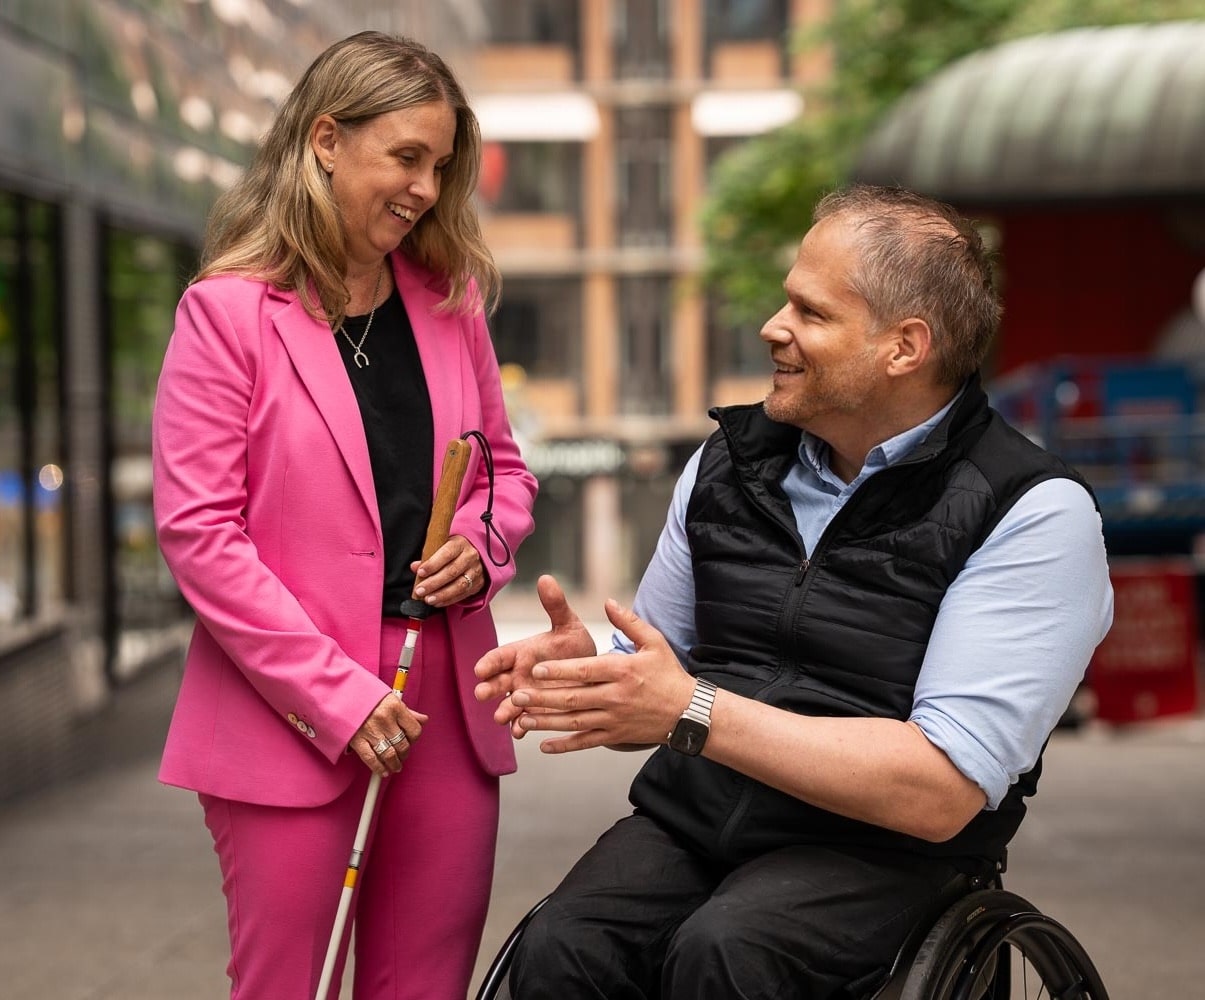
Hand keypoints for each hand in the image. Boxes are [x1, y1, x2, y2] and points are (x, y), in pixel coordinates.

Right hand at [349, 692, 428, 776]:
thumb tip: (423, 720)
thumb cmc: (367, 695)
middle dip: (405, 753)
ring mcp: (370, 731)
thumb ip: (407, 711)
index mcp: (395, 707)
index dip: (414, 738)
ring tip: (396, 766)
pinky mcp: (357, 740)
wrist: (340, 694)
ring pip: (389, 755)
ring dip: (395, 764)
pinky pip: (371, 759)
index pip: (414, 730)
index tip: (411, 740)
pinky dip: (378, 768)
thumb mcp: (389, 698)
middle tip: (403, 755)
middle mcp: (384, 720)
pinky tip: (383, 771)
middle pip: (402, 745)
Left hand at [411, 535, 484, 606]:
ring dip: (442, 594)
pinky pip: (463, 594)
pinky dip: (449, 600)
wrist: (473, 554)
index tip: (420, 572)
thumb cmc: (452, 550)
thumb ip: (427, 557)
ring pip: (459, 585)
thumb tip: (415, 567)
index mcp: (460, 544)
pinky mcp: (478, 584)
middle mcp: (470, 556)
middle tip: (420, 590)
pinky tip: (437, 602)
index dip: (433, 564)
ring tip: (428, 599)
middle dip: (434, 583)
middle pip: (452, 571)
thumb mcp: (440, 547)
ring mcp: (476, 571)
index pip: (446, 554)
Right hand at [473, 575, 597, 734]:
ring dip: (504, 711)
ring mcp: (527, 696)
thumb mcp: (568, 625)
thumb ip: (555, 605)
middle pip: (497, 682)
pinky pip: (526, 721)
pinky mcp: (538, 713)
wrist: (595, 673)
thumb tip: (545, 578)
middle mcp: (519, 675)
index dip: (489, 663)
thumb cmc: (575, 646)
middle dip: (489, 688)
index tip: (481, 669)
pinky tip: (522, 729)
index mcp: (521, 653)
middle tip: (482, 693)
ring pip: (509, 705)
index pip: (499, 656)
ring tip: (501, 717)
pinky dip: (522, 726)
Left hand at [504, 596, 695, 753]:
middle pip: (573, 698)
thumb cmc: (669, 673)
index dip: (559, 671)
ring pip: (575, 723)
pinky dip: (565, 746)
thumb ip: (629, 622)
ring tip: (522, 719)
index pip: (585, 671)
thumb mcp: (654, 642)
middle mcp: (616, 697)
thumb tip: (608, 602)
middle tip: (517, 695)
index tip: (536, 670)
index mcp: (622, 671)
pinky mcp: (615, 736)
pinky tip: (544, 746)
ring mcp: (614, 720)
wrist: (688, 712)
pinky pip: (586, 742)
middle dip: (543, 698)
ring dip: (547, 723)